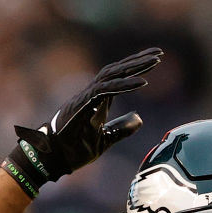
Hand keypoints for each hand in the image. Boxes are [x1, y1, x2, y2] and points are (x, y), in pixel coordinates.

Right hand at [2, 47, 163, 197]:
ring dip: (134, 67)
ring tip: (155, 61)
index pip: (118, 77)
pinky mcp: (82, 105)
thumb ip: (121, 128)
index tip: (155, 60)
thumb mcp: (105, 140)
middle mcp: (91, 94)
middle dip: (138, 60)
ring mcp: (86, 97)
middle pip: (117, 70)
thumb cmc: (73, 150)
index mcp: (97, 99)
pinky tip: (142, 82)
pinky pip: (106, 90)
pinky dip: (124, 85)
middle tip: (159, 54)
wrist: (52, 159)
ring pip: (112, 74)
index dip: (135, 67)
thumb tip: (139, 118)